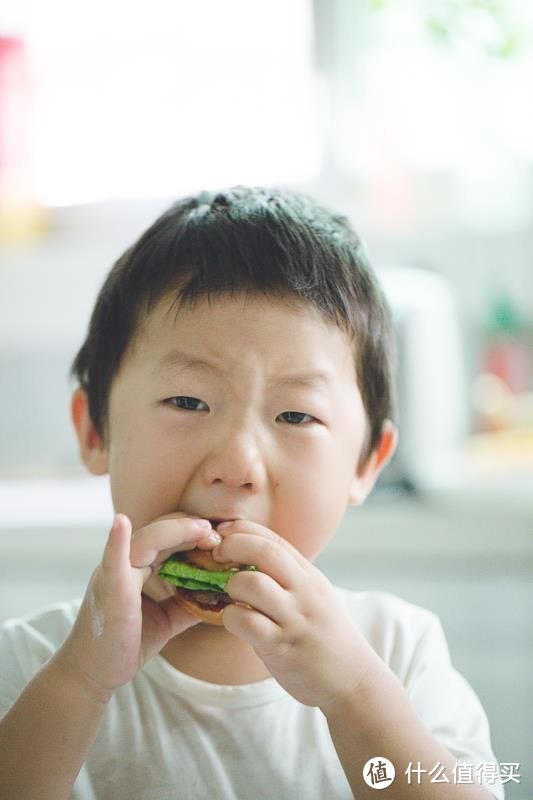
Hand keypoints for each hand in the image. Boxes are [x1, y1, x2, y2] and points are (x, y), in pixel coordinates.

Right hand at [56, 513, 217, 702]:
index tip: (219, 539)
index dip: (193, 533)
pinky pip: (112, 561)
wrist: (92, 673)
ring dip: (176, 531)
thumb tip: (219, 595)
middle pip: (160, 532)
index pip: (168, 538)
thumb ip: (187, 603)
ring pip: (146, 540)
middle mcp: (124, 563)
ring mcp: (114, 572)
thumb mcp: (166, 619)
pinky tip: (121, 523)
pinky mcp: (108, 589)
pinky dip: (116, 541)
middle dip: (190, 529)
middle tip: (218, 535)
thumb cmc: (125, 644)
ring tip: (203, 531)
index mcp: (137, 567)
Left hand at [212, 521, 380, 711]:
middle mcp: (304, 592)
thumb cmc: (323, 634)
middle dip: (233, 546)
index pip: (274, 539)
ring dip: (232, 585)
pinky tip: (234, 621)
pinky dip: (231, 617)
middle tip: (215, 556)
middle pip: (265, 552)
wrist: (351, 677)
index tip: (222, 533)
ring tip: (231, 597)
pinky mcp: (282, 648)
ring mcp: (294, 619)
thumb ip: (286, 576)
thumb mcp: (313, 595)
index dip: (243, 530)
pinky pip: (248, 623)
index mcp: (309, 576)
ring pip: (253, 584)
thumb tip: (246, 554)